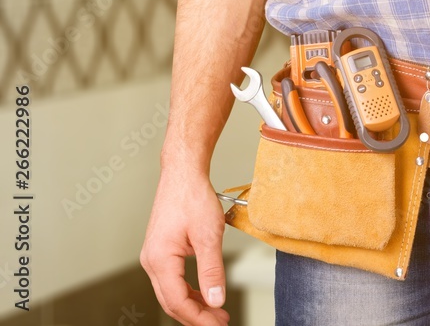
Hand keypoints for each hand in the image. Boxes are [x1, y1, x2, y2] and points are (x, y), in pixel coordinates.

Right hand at [140, 164, 229, 325]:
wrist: (183, 174)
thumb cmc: (193, 198)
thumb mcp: (209, 236)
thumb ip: (212, 270)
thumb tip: (215, 300)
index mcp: (160, 259)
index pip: (177, 301)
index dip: (198, 318)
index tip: (218, 324)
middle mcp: (152, 261)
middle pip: (171, 301)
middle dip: (196, 316)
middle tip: (221, 322)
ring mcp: (154, 256)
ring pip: (171, 292)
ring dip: (193, 305)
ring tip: (216, 313)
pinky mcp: (161, 251)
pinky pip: (172, 280)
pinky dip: (189, 291)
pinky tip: (205, 294)